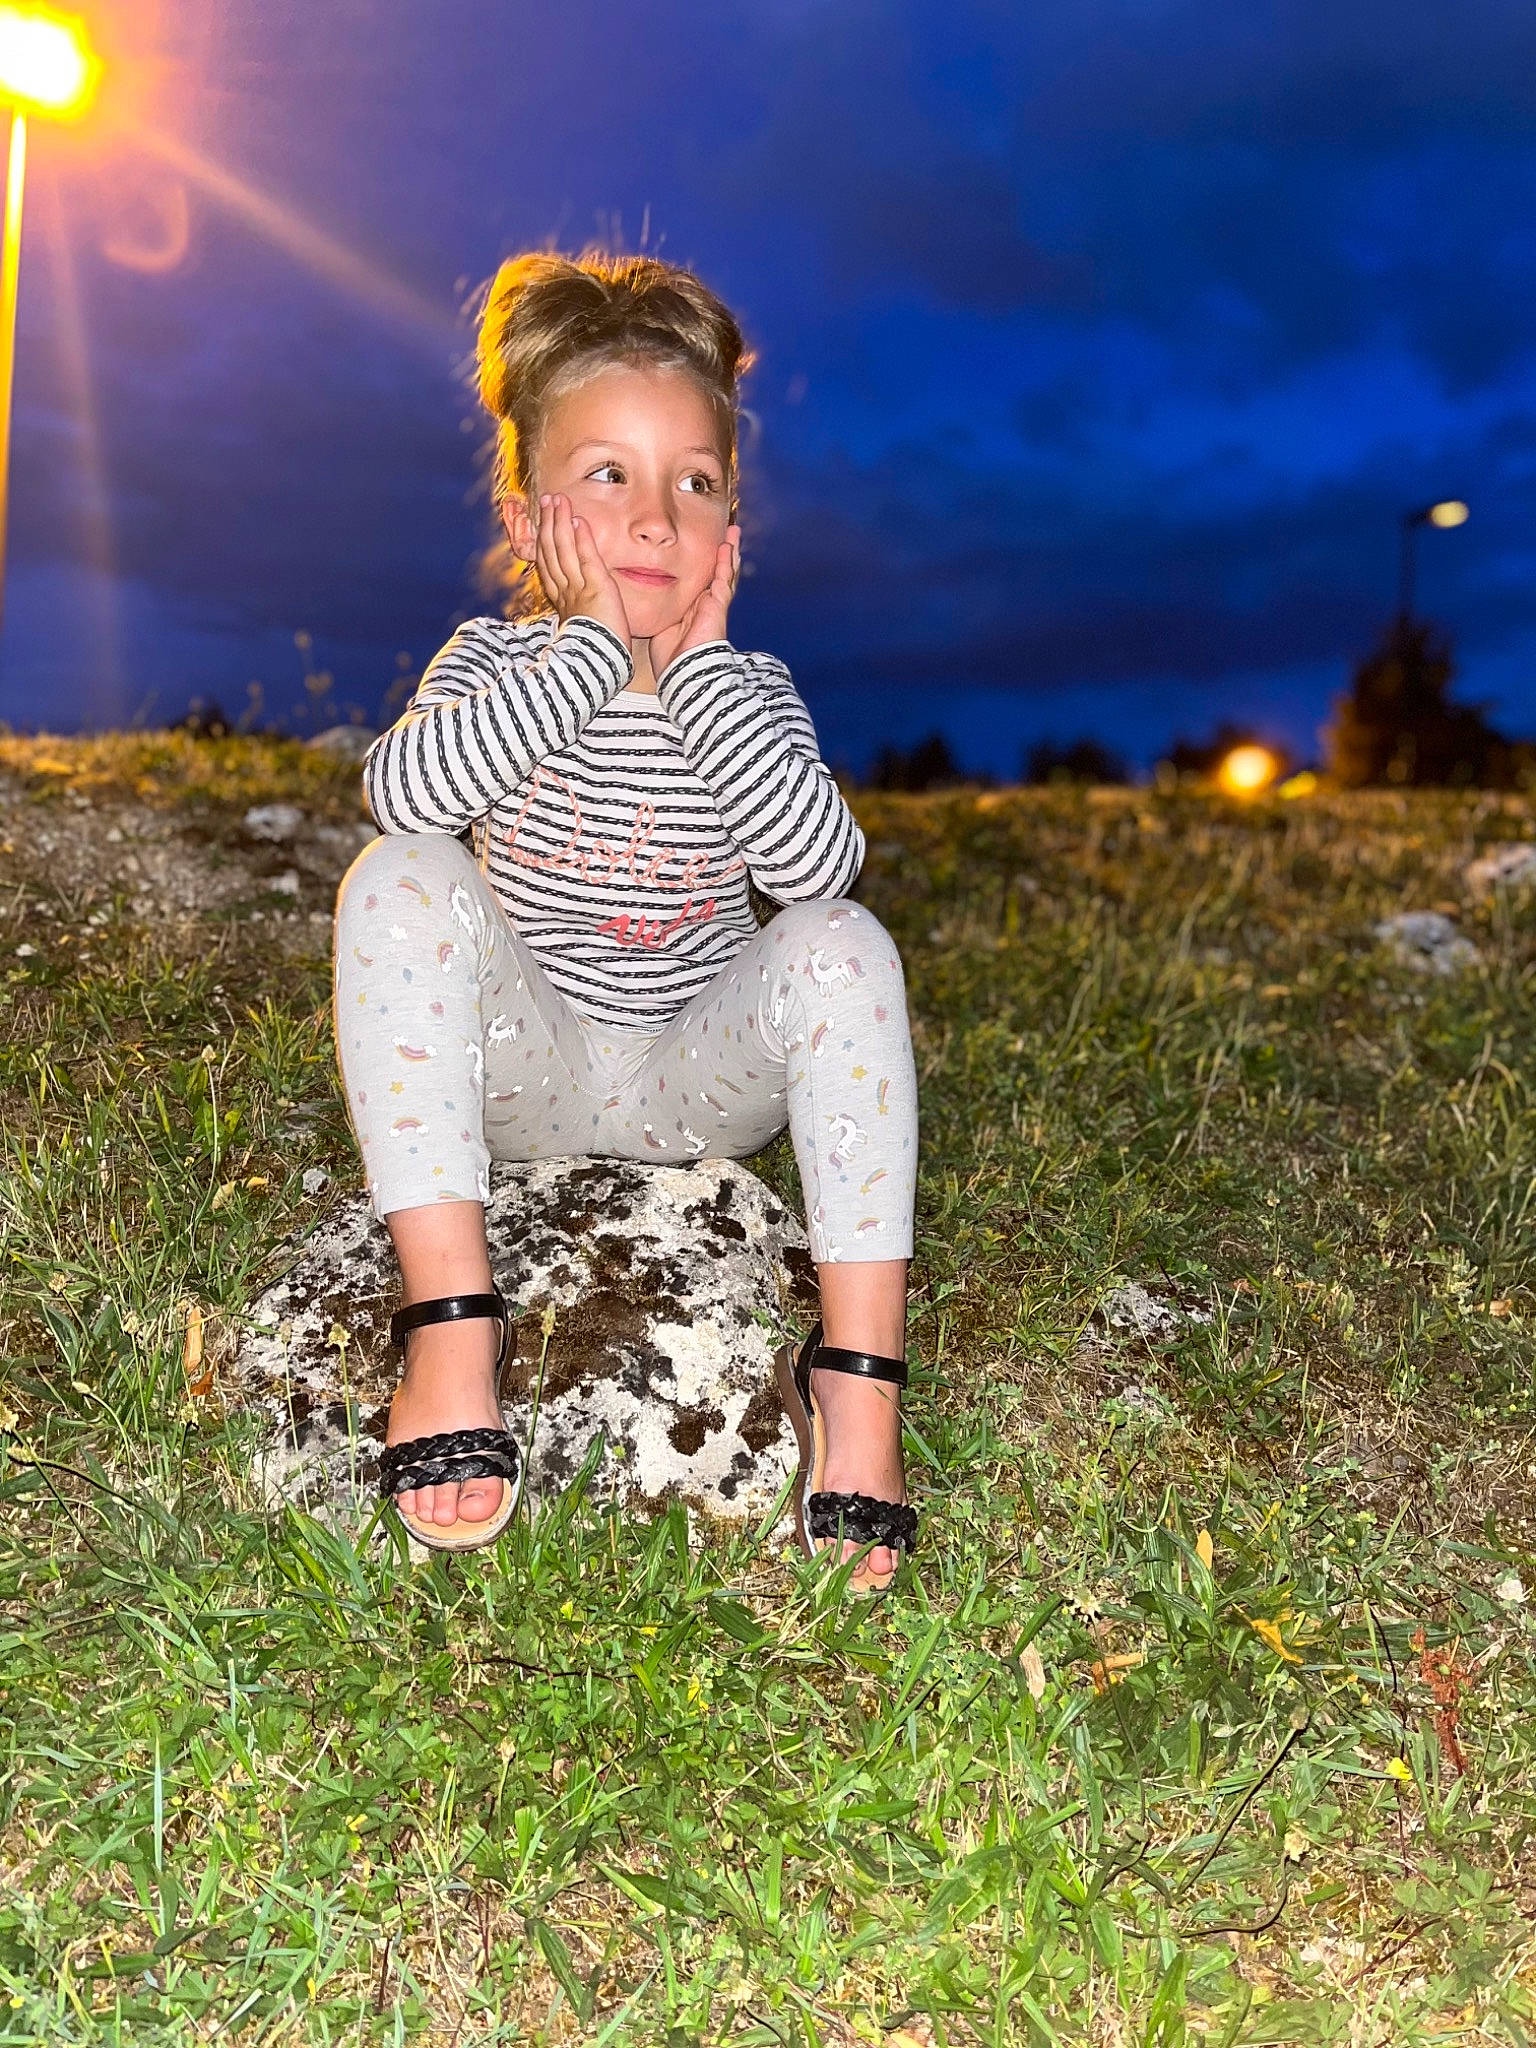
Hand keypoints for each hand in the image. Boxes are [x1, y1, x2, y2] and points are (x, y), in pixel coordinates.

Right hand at [535, 493, 631, 646]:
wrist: (599, 666)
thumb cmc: (595, 651)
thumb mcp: (582, 626)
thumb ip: (580, 610)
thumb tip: (578, 605)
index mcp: (561, 601)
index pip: (548, 564)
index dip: (544, 540)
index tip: (542, 521)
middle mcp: (566, 592)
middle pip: (551, 551)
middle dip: (548, 524)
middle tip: (547, 500)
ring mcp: (579, 590)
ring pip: (564, 550)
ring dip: (561, 523)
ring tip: (558, 501)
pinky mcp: (597, 589)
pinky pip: (587, 560)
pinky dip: (582, 540)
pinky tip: (579, 522)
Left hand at [649, 525, 740, 680]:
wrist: (682, 674)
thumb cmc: (670, 658)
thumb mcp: (661, 625)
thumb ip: (658, 609)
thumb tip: (643, 598)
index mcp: (693, 609)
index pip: (701, 581)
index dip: (704, 564)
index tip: (701, 547)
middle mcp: (706, 604)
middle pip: (718, 573)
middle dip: (722, 553)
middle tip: (726, 533)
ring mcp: (714, 605)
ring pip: (726, 572)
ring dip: (730, 551)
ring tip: (734, 532)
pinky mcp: (718, 606)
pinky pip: (724, 579)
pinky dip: (726, 562)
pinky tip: (727, 546)